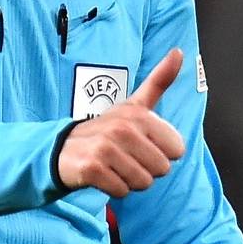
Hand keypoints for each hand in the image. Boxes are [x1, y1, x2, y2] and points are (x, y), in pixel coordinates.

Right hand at [55, 49, 187, 197]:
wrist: (62, 148)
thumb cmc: (106, 129)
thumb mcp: (134, 105)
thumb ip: (158, 81)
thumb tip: (179, 52)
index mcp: (138, 114)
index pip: (177, 150)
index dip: (161, 153)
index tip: (141, 145)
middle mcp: (122, 128)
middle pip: (162, 169)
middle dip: (146, 170)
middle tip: (125, 158)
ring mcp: (105, 148)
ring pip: (143, 182)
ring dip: (130, 181)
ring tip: (114, 166)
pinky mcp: (91, 168)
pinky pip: (122, 191)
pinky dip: (114, 189)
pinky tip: (102, 176)